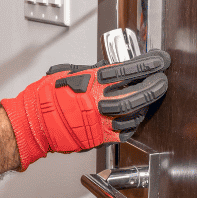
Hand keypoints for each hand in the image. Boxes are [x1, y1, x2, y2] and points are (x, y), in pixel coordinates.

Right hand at [1, 51, 170, 169]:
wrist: (33, 123)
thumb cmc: (45, 98)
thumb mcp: (69, 72)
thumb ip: (92, 70)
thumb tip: (109, 65)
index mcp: (91, 81)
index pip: (128, 69)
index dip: (148, 64)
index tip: (159, 60)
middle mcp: (98, 101)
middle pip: (137, 92)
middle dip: (154, 85)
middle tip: (162, 78)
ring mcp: (100, 121)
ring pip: (135, 113)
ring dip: (147, 104)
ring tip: (152, 95)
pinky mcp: (99, 137)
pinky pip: (125, 132)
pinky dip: (134, 124)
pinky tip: (137, 116)